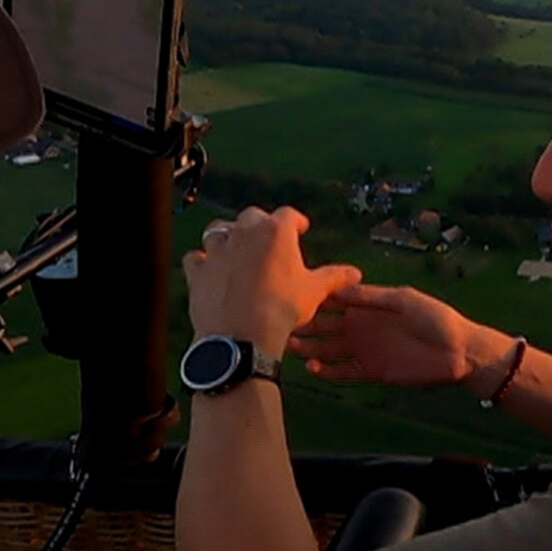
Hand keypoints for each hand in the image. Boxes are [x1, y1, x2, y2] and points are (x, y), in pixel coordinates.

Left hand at [184, 207, 358, 353]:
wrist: (242, 335)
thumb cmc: (282, 308)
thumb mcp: (314, 292)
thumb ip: (333, 277)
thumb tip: (355, 273)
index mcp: (276, 232)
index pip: (288, 215)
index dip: (296, 221)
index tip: (300, 229)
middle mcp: (244, 232)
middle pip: (252, 216)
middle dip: (260, 224)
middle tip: (268, 240)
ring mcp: (218, 250)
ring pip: (219, 230)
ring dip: (228, 236)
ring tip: (236, 249)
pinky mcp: (198, 270)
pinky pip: (196, 258)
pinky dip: (202, 261)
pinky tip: (209, 269)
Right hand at [289, 282, 498, 389]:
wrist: (459, 352)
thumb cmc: (435, 318)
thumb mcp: (404, 300)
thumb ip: (372, 297)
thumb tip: (338, 287)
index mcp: (368, 306)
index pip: (334, 301)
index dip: (314, 299)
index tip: (293, 295)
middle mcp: (361, 327)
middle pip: (324, 325)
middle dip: (304, 324)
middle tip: (281, 324)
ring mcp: (364, 350)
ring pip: (328, 349)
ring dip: (309, 347)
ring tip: (290, 345)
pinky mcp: (371, 371)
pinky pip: (343, 372)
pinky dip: (327, 370)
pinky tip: (312, 367)